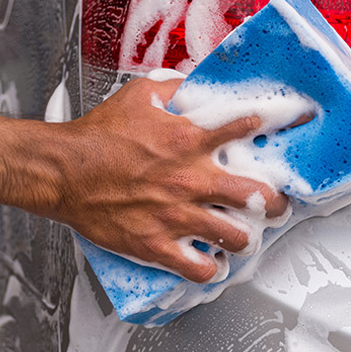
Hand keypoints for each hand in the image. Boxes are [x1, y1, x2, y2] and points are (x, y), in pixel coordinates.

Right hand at [0, 77, 287, 282]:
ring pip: (236, 237)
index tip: (288, 128)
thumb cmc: (97, 136)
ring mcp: (176, 215)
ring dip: (247, 238)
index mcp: (189, 141)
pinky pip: (198, 268)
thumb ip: (174, 86)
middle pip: (257, 197)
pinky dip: (211, 269)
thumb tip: (195, 82)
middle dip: (275, 203)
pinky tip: (213, 262)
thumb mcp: (139, 95)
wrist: (62, 171)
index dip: (272, 127)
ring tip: (246, 236)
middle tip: (276, 206)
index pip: (245, 129)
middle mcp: (190, 179)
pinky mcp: (156, 245)